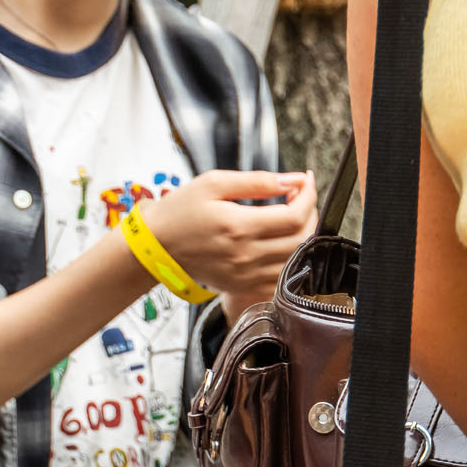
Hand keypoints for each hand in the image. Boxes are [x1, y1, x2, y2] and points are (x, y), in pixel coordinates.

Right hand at [139, 170, 316, 304]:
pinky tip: (282, 240)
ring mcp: (247, 274)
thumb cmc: (179, 212)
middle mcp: (246, 255)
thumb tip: (291, 180)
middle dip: (310, 212)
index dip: (307, 195)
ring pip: (297, 258)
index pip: (294, 215)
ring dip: (304, 234)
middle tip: (300, 196)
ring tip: (293, 215)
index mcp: (238, 226)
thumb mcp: (212, 184)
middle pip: (302, 238)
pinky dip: (292, 257)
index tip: (304, 181)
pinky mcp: (245, 285)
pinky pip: (283, 276)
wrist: (156, 247)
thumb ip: (255, 181)